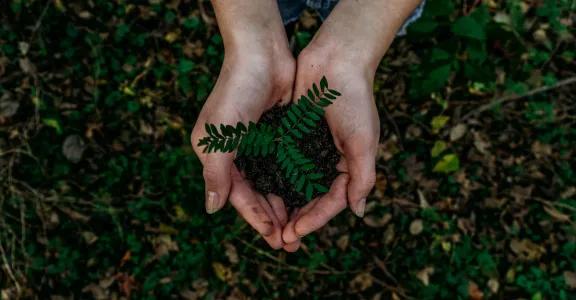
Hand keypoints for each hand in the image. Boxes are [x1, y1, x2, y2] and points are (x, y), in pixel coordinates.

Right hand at [191, 50, 296, 248]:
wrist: (262, 53)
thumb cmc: (236, 92)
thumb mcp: (220, 136)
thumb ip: (216, 173)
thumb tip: (212, 209)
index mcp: (217, 155)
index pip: (238, 195)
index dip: (255, 218)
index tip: (274, 238)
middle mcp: (236, 152)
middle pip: (256, 194)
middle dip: (272, 218)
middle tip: (290, 242)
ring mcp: (258, 144)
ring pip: (272, 183)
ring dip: (284, 204)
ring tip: (300, 226)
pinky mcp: (277, 134)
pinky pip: (285, 165)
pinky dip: (294, 182)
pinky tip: (307, 197)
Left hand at [280, 0, 421, 248]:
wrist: (335, 61)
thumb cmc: (355, 100)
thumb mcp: (364, 141)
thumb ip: (362, 177)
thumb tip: (358, 212)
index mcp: (349, 166)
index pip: (332, 202)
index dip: (315, 219)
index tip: (296, 232)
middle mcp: (328, 161)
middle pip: (311, 199)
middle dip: (298, 219)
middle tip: (280, 239)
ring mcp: (309, 150)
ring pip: (294, 185)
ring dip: (284, 205)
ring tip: (269, 224)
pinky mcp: (292, 136)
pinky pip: (282, 163)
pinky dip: (273, 179)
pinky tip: (260, 192)